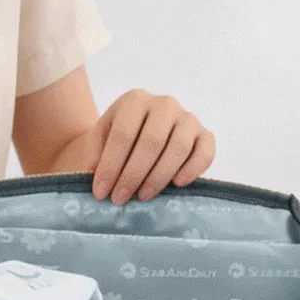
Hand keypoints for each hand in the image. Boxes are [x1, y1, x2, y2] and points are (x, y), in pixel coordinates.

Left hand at [88, 92, 215, 206]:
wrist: (139, 132)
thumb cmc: (117, 139)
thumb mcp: (99, 141)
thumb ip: (95, 155)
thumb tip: (95, 172)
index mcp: (135, 100)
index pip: (123, 135)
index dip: (111, 166)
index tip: (101, 192)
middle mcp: (164, 104)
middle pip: (151, 142)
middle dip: (133, 175)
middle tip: (120, 199)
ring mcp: (187, 118)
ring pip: (178, 148)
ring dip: (159, 177)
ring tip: (142, 196)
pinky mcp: (204, 134)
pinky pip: (205, 152)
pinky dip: (193, 169)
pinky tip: (177, 184)